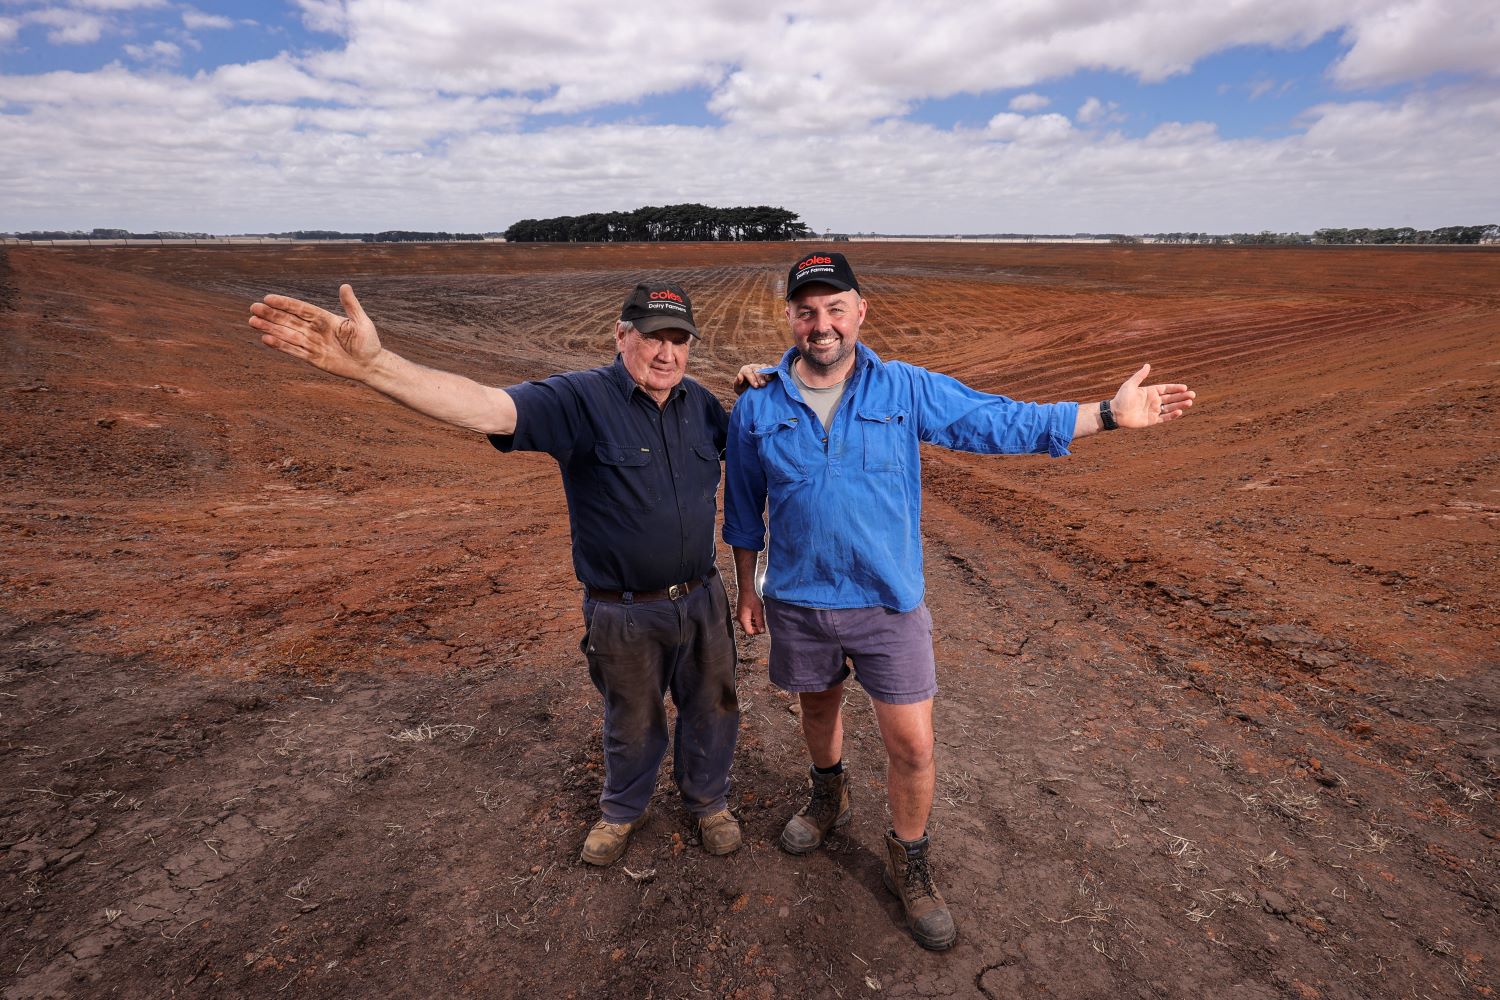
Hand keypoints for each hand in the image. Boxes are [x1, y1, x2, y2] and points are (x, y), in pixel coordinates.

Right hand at [249, 284, 381, 381]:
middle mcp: (315, 330)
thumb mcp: (361, 322)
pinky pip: (293, 350)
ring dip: (270, 328)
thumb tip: (344, 286)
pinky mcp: (312, 358)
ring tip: (252, 322)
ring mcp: (312, 344)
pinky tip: (266, 339)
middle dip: (271, 315)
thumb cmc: (368, 342)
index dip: (285, 304)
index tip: (268, 298)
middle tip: (253, 308)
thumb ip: (351, 306)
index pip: (301, 309)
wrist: (370, 365)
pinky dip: (280, 345)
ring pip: (287, 334)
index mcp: (325, 319)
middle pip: (289, 320)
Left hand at [732, 364, 772, 395]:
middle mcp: (753, 367)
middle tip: (763, 385)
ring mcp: (761, 367)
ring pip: (764, 367)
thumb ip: (737, 383)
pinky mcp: (768, 369)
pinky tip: (773, 377)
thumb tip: (740, 377)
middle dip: (760, 377)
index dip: (751, 378)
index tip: (756, 386)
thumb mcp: (738, 389)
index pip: (747, 371)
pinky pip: (771, 368)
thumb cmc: (744, 391)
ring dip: (766, 374)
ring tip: (768, 380)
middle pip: (756, 369)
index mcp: (745, 370)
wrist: (753, 394)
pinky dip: (772, 372)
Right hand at [736, 591, 765, 634]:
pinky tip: (756, 613)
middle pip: (748, 628)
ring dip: (754, 623)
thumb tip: (762, 631)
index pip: (749, 632)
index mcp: (743, 619)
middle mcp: (740, 618)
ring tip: (760, 617)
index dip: (756, 632)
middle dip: (756, 627)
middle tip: (762, 623)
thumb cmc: (751, 598)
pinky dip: (752, 619)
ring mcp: (740, 615)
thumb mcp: (758, 611)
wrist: (746, 589)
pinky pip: (747, 619)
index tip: (762, 628)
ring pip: (748, 624)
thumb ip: (760, 622)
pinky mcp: (741, 611)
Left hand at [1110, 364, 1194, 427]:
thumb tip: (1147, 365)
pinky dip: (1171, 415)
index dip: (1175, 388)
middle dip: (1182, 396)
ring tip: (1189, 402)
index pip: (1166, 389)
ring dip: (1180, 405)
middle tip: (1193, 395)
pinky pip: (1164, 418)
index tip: (1185, 387)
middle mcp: (1153, 401)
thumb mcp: (1130, 385)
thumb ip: (1140, 376)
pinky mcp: (1151, 420)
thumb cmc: (1121, 398)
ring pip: (1170, 408)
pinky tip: (1179, 412)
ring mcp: (1153, 411)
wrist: (1115, 414)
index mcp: (1150, 392)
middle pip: (1171, 398)